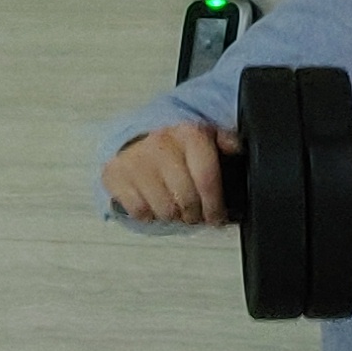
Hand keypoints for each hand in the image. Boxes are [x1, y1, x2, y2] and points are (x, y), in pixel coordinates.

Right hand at [104, 120, 236, 224]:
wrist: (135, 139)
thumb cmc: (177, 146)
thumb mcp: (207, 137)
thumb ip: (226, 142)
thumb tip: (237, 148)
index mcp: (189, 133)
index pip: (206, 179)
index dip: (215, 206)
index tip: (217, 218)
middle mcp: (161, 143)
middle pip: (187, 200)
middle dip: (196, 214)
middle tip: (196, 214)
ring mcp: (136, 159)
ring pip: (165, 210)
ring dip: (174, 215)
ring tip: (175, 206)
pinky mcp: (114, 174)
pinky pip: (139, 211)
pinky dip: (150, 214)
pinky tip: (154, 202)